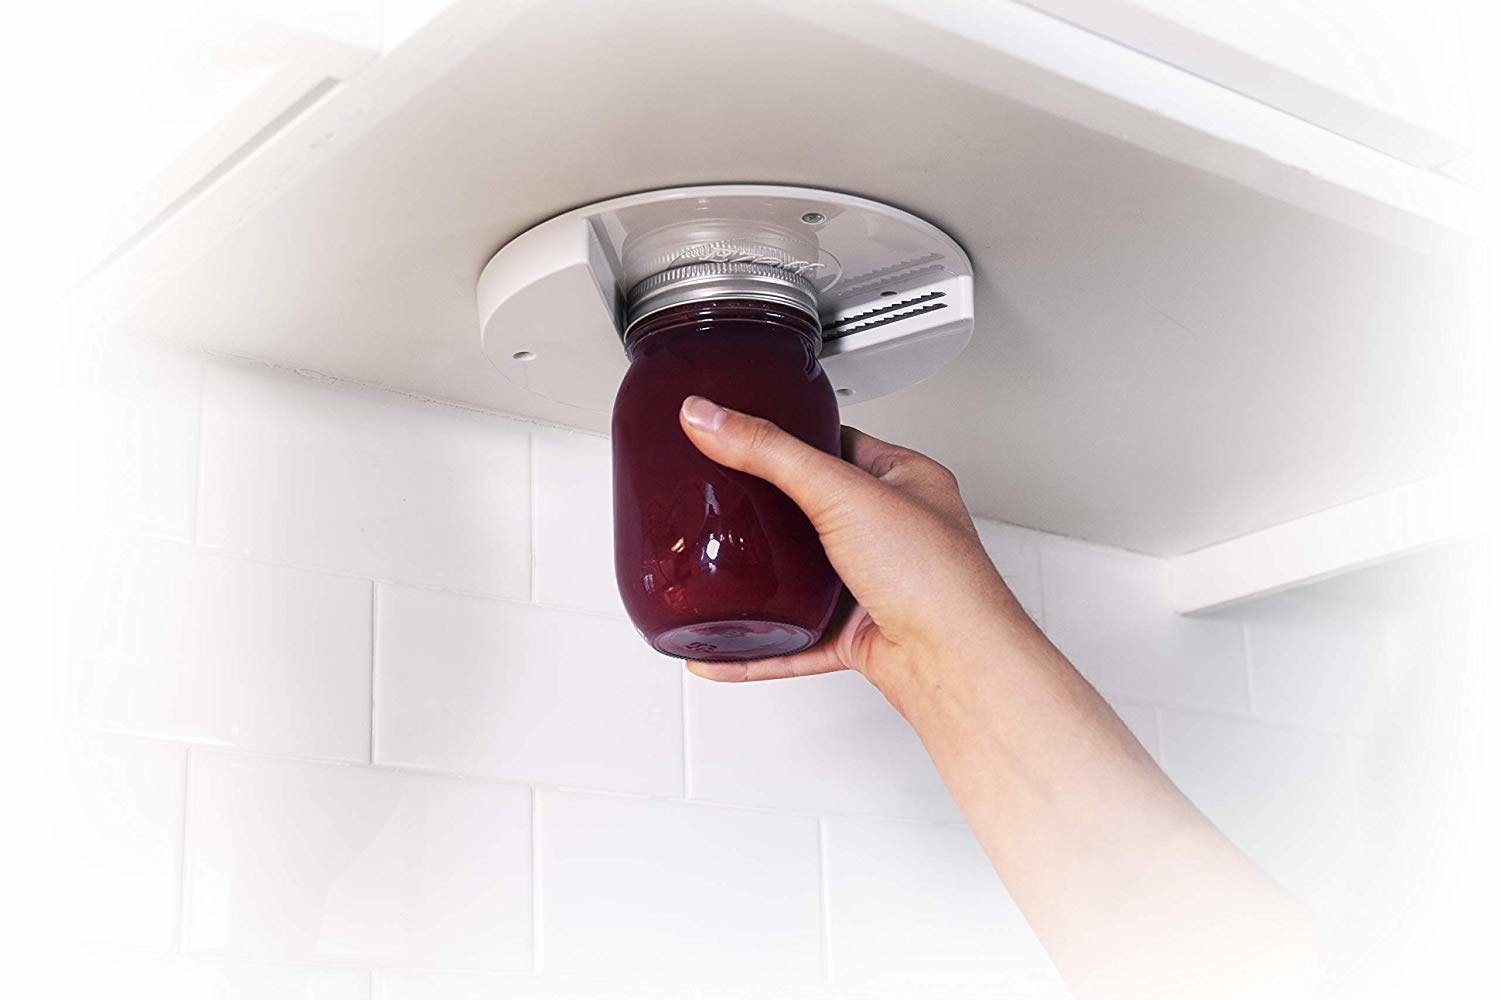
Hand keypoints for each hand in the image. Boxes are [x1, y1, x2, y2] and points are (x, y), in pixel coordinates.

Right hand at [678, 395, 1034, 700]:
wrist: (953, 661)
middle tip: (723, 497)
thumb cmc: (935, 575)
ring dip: (763, 578)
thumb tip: (710, 418)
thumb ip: (769, 453)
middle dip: (769, 511)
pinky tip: (723, 648)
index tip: (745, 433)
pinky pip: (792, 640)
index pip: (839, 443)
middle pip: (814, 510)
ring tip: (718, 563)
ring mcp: (871, 585)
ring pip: (802, 578)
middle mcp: (891, 531)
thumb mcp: (842, 491)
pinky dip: (755, 648)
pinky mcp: (854, 634)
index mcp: (904, 481)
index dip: (794, 437)